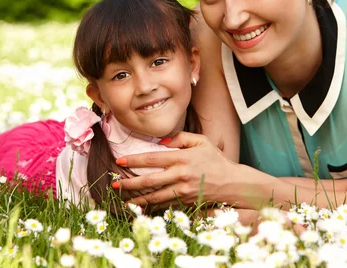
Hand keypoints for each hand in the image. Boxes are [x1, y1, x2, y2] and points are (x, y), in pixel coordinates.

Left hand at [114, 132, 235, 207]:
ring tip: (124, 201)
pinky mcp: (186, 201)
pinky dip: (152, 208)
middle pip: (149, 180)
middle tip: (115, 185)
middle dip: (130, 183)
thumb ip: (181, 137)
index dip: (134, 160)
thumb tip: (161, 141)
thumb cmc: (216, 159)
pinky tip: (142, 209)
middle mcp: (180, 175)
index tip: (120, 162)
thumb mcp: (201, 141)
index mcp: (182, 158)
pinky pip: (166, 205)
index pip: (152, 158)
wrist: (232, 182)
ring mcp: (183, 190)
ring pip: (155, 196)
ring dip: (138, 200)